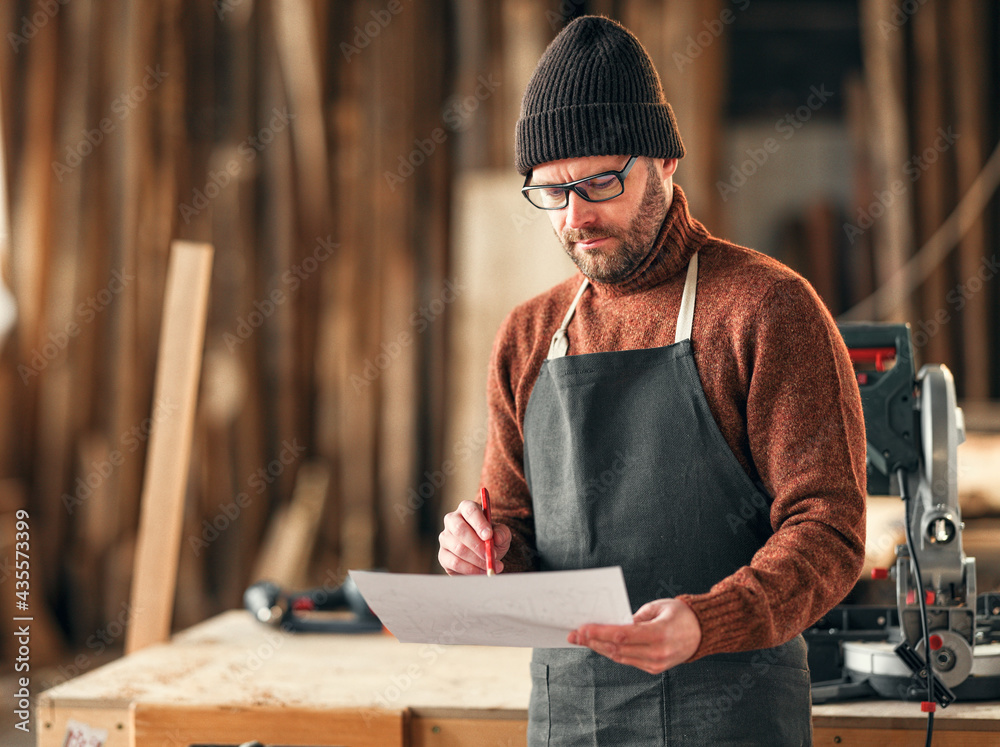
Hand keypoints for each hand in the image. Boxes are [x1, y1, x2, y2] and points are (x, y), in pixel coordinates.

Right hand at [438, 499, 511, 574]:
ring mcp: (445, 538)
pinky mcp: (443, 555)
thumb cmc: (492, 540)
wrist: (484, 556)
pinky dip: (471, 569)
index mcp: (466, 509)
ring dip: (476, 559)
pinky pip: (455, 562)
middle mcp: (452, 520)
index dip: (479, 523)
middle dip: (476, 544)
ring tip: (490, 565)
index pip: (469, 510)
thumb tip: (497, 536)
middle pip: (459, 529)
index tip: (489, 535)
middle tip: (490, 555)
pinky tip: (482, 571)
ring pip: (458, 548)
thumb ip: (502, 533)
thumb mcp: (502, 534)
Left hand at [567, 598, 701, 673]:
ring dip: (599, 648)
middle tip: (574, 634)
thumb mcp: (658, 607)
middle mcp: (657, 653)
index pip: (622, 635)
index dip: (600, 632)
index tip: (583, 628)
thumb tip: (611, 623)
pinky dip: (612, 653)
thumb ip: (635, 617)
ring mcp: (656, 664)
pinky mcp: (654, 669)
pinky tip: (599, 645)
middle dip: (593, 641)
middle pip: (617, 649)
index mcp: (660, 634)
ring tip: (582, 640)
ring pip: (620, 657)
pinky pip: (628, 661)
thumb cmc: (680, 614)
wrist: (703, 633)